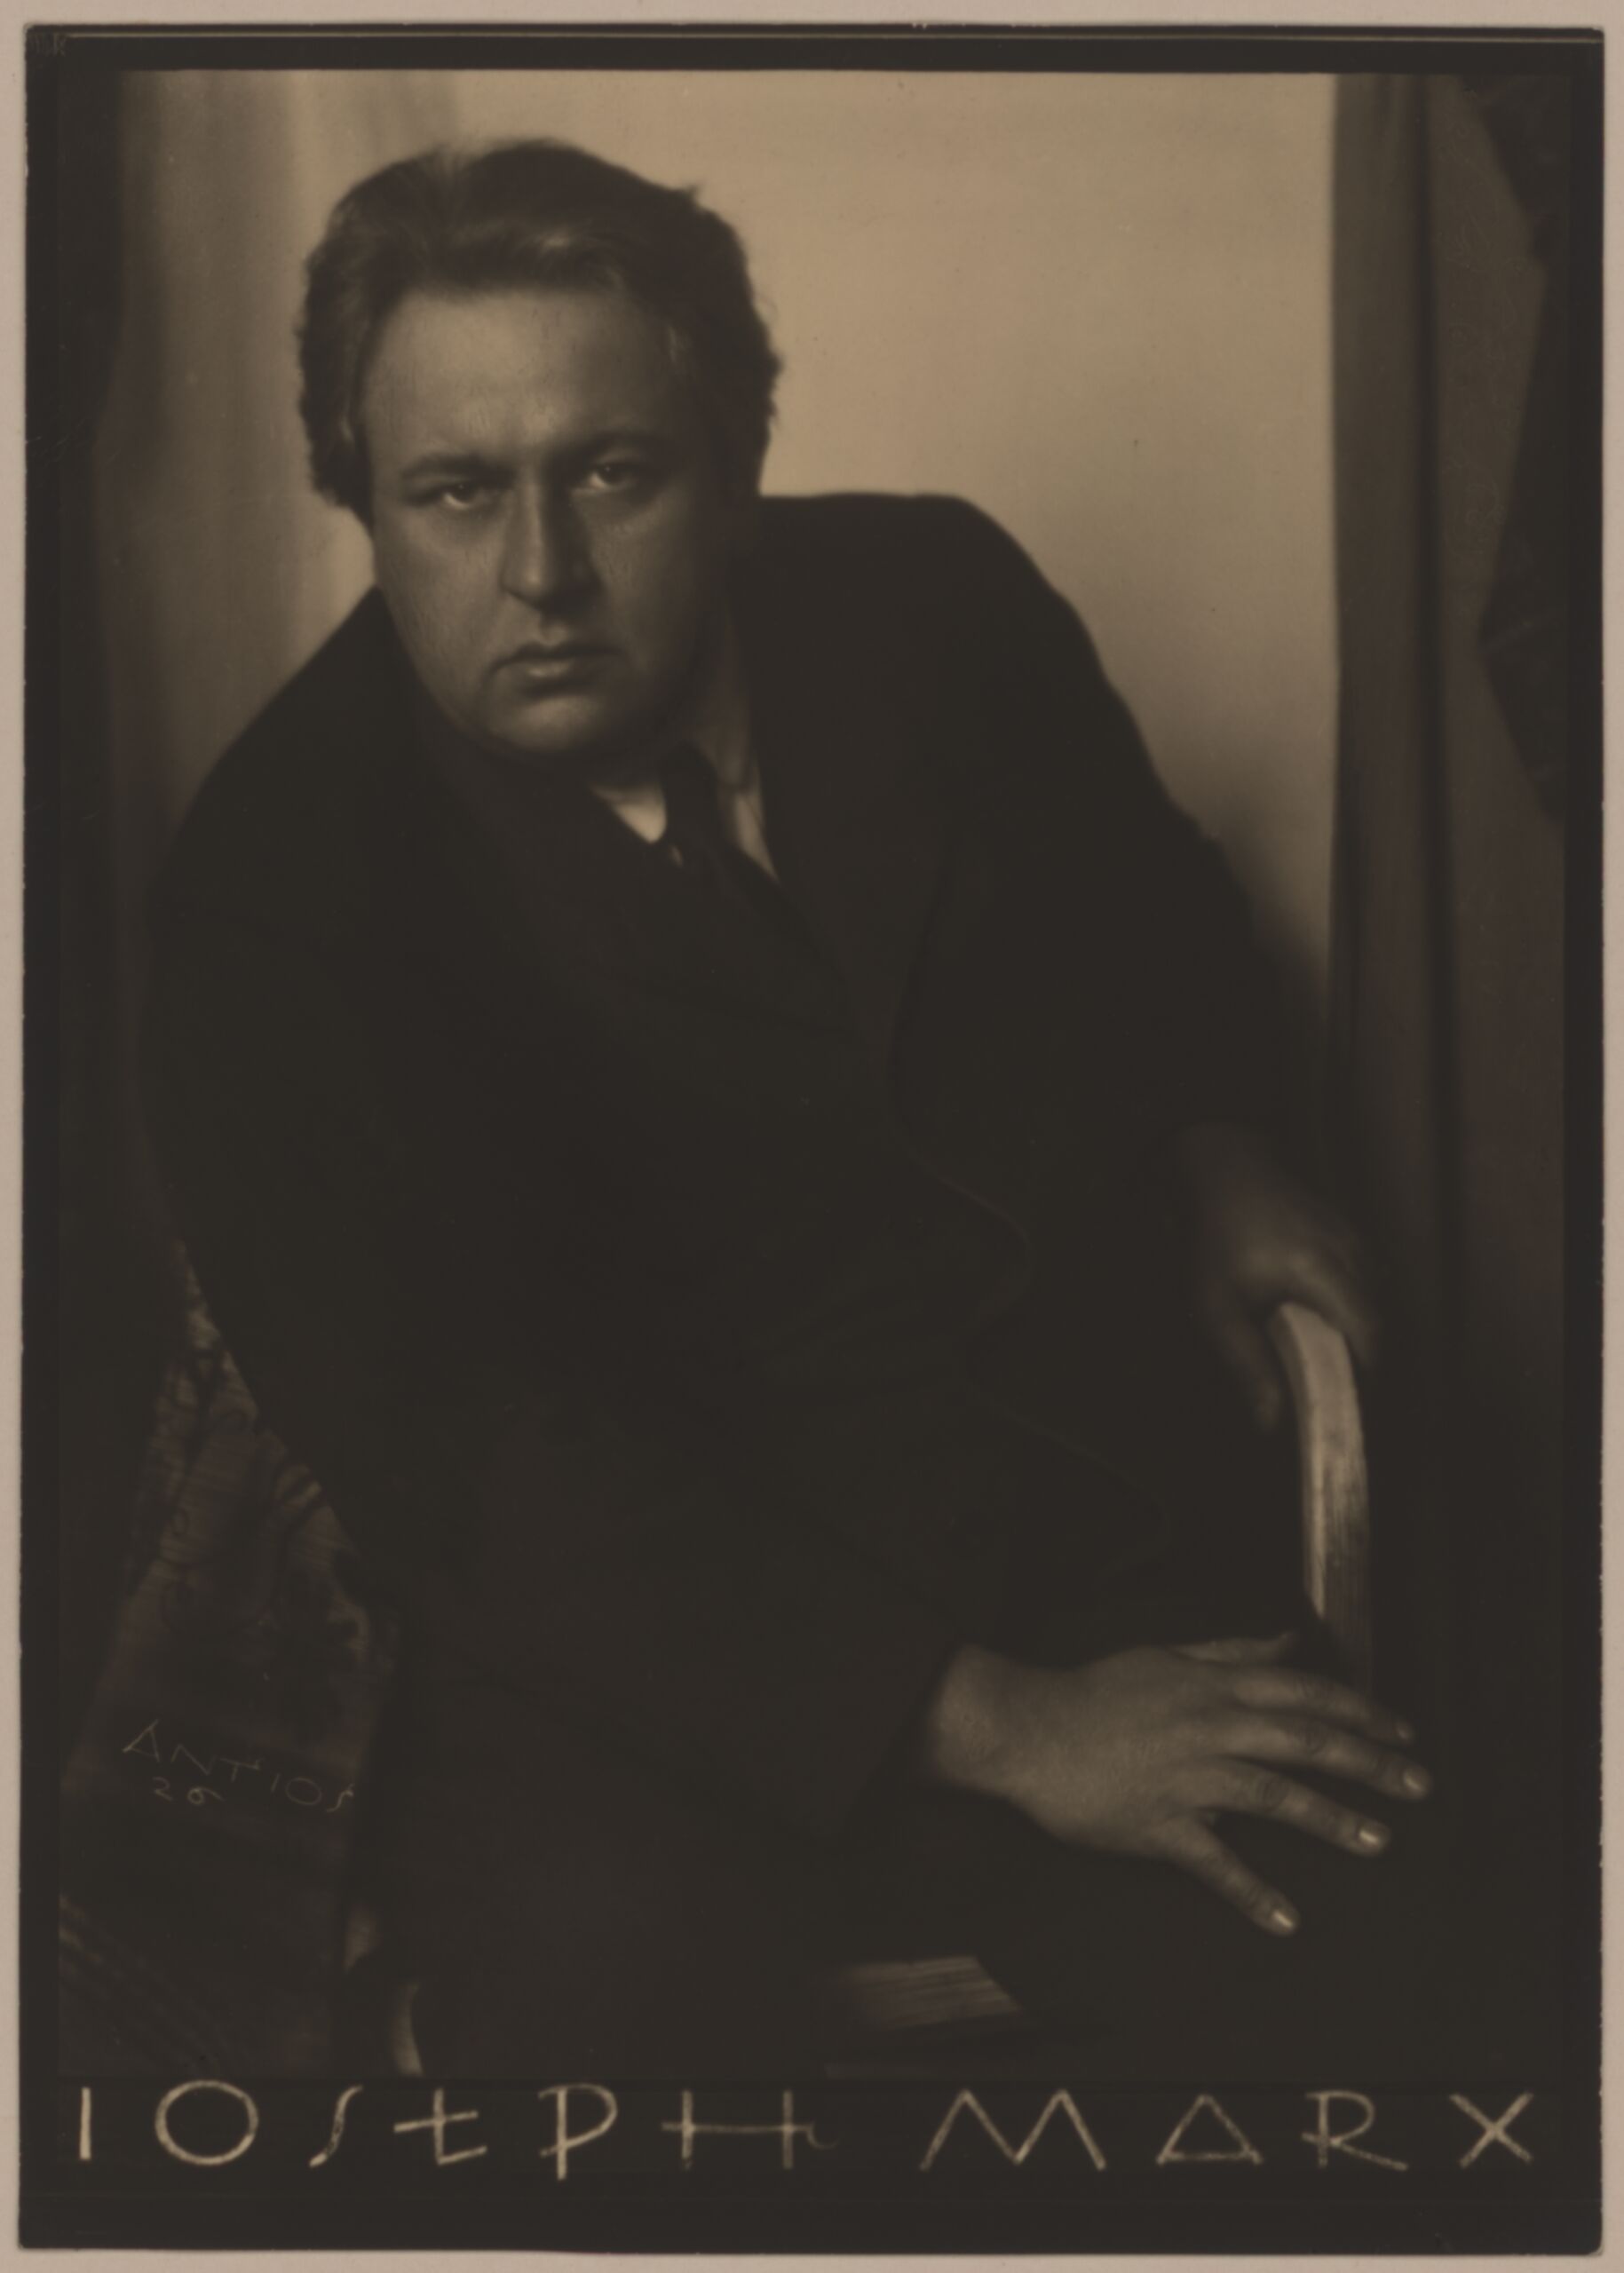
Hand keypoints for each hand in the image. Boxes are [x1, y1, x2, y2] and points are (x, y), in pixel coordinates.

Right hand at [919, 1631, 1428, 1934]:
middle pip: (1305, 1742)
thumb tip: (1289, 1643)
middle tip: (1420, 1787)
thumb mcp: (1168, 1656)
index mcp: (1214, 1686)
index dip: (1361, 1713)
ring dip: (1331, 1820)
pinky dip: (1252, 1892)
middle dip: (1369, 1764)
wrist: (1028, 1729)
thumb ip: (1233, 1652)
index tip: (1403, 1733)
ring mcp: (1187, 1777)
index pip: (1305, 1694)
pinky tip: (1288, 1919)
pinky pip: (1213, 1862)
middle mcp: (1210, 1727)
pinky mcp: (1159, 1824)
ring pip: (1273, 1797)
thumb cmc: (1098, 1691)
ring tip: (1379, 1843)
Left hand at [1164, 1121, 1379, 1429]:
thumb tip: (1271, 1421)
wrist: (1227, 1173)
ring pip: (1376, 1298)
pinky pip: (1368, 1278)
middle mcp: (1349, 1251)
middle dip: (1366, 1358)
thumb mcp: (1217, 1308)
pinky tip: (1330, 1320)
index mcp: (1320, 1269)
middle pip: (1379, 1318)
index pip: (1369, 1331)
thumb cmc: (1217, 1241)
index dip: (1371, 1373)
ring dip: (1361, 1330)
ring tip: (1333, 1360)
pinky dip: (1356, 1304)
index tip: (1356, 1404)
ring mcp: (1355, 1238)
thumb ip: (1246, 1363)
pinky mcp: (1352, 1233)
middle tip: (1341, 1391)